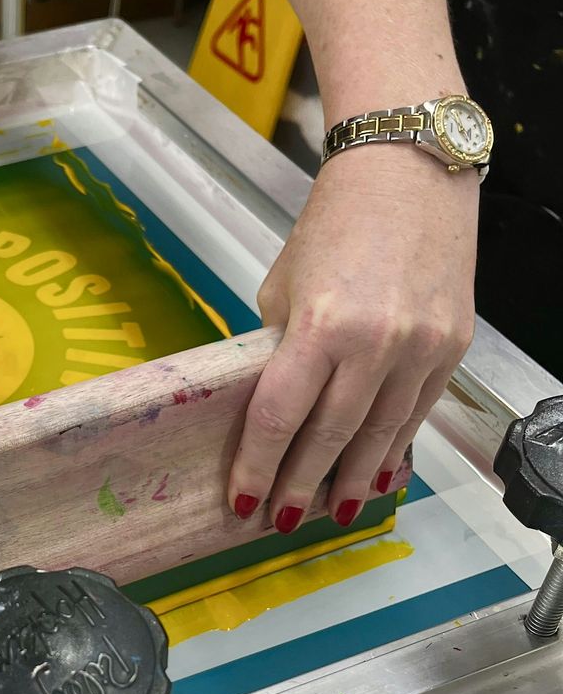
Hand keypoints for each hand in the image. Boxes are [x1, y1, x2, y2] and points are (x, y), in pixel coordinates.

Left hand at [228, 146, 476, 530]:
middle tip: (281, 519)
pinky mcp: (451, 348)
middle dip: (301, 487)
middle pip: (330, 438)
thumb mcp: (284, 287)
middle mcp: (377, 343)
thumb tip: (272, 408)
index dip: (258, 466)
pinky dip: (395, 451)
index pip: (279, 417)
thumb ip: (279, 350)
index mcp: (321, 324)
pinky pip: (418, 416)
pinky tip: (378, 476)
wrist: (409, 174)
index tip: (243, 498)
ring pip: (381, 437)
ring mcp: (421, 349)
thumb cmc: (336, 223)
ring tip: (330, 511)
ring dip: (352, 481)